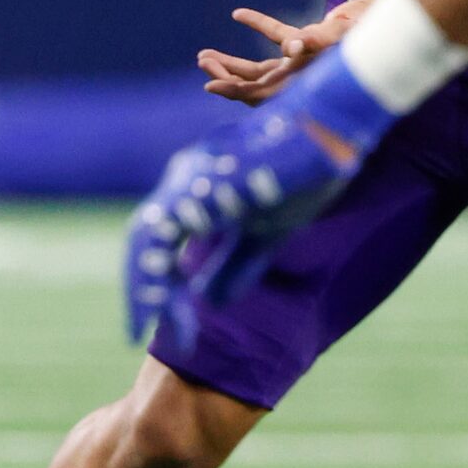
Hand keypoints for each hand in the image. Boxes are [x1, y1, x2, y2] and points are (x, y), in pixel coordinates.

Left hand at [123, 52, 404, 345]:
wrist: (332, 133)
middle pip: (143, 238)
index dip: (152, 285)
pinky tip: (174, 293)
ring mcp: (198, 173)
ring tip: (150, 319)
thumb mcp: (264, 235)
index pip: (157, 242)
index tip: (170, 327)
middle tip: (135, 333)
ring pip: (151, 231)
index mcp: (195, 192)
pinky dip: (167, 262)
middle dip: (140, 289)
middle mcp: (187, 179)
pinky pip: (179, 221)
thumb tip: (209, 303)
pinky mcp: (216, 175)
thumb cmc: (299, 176)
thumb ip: (235, 266)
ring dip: (148, 281)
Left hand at [198, 0, 370, 105]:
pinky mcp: (311, 43)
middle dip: (227, 75)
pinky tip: (238, 13)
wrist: (398, 28)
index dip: (236, 91)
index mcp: (307, 83)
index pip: (263, 94)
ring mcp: (305, 64)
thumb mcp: (346, 38)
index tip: (210, 85)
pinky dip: (259, 25)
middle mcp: (303, 79)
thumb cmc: (373, 38)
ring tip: (203, 55)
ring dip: (233, 62)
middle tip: (203, 62)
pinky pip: (279, 37)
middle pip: (255, 85)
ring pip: (261, 69)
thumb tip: (292, 45)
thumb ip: (320, 41)